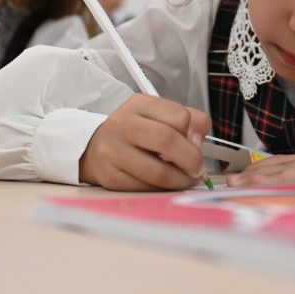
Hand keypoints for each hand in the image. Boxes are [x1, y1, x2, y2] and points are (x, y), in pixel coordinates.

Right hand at [79, 93, 210, 190]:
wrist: (96, 148)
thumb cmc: (135, 132)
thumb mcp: (159, 115)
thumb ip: (189, 120)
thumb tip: (199, 141)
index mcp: (139, 104)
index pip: (179, 116)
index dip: (194, 134)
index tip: (198, 145)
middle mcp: (123, 124)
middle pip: (166, 140)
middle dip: (191, 159)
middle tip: (198, 169)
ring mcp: (113, 151)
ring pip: (158, 171)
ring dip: (180, 179)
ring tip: (186, 178)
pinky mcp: (111, 178)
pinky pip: (146, 188)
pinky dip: (163, 189)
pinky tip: (166, 183)